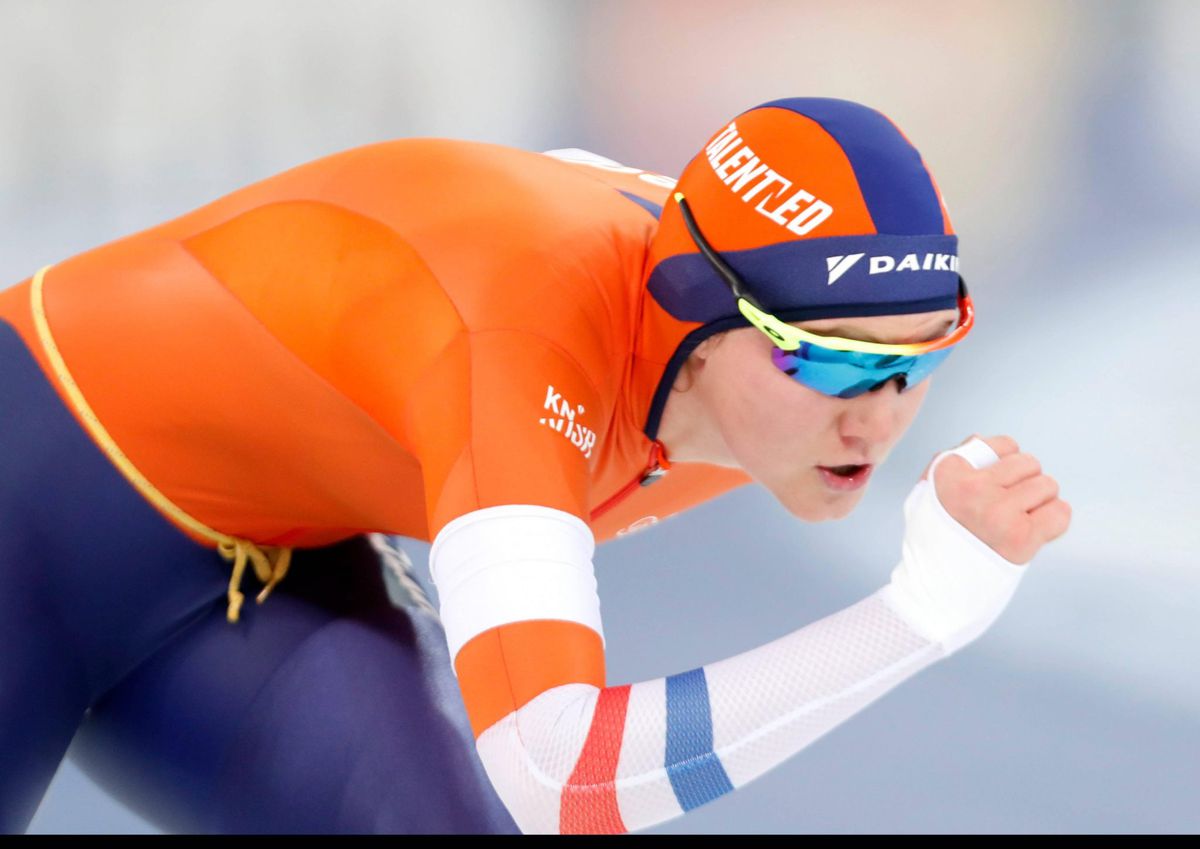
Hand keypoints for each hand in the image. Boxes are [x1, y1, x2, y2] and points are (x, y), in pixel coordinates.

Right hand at [923, 434, 1071, 565]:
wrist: (936, 589)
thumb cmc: (936, 537)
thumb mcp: (927, 492)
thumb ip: (952, 462)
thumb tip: (983, 440)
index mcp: (949, 472)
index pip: (1005, 445)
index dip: (1005, 465)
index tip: (993, 485)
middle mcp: (974, 490)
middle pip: (1030, 464)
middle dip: (1026, 482)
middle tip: (1009, 506)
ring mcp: (999, 513)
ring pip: (1048, 486)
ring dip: (1040, 502)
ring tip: (1019, 520)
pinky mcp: (1021, 538)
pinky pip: (1061, 512)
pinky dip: (1054, 521)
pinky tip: (1035, 532)